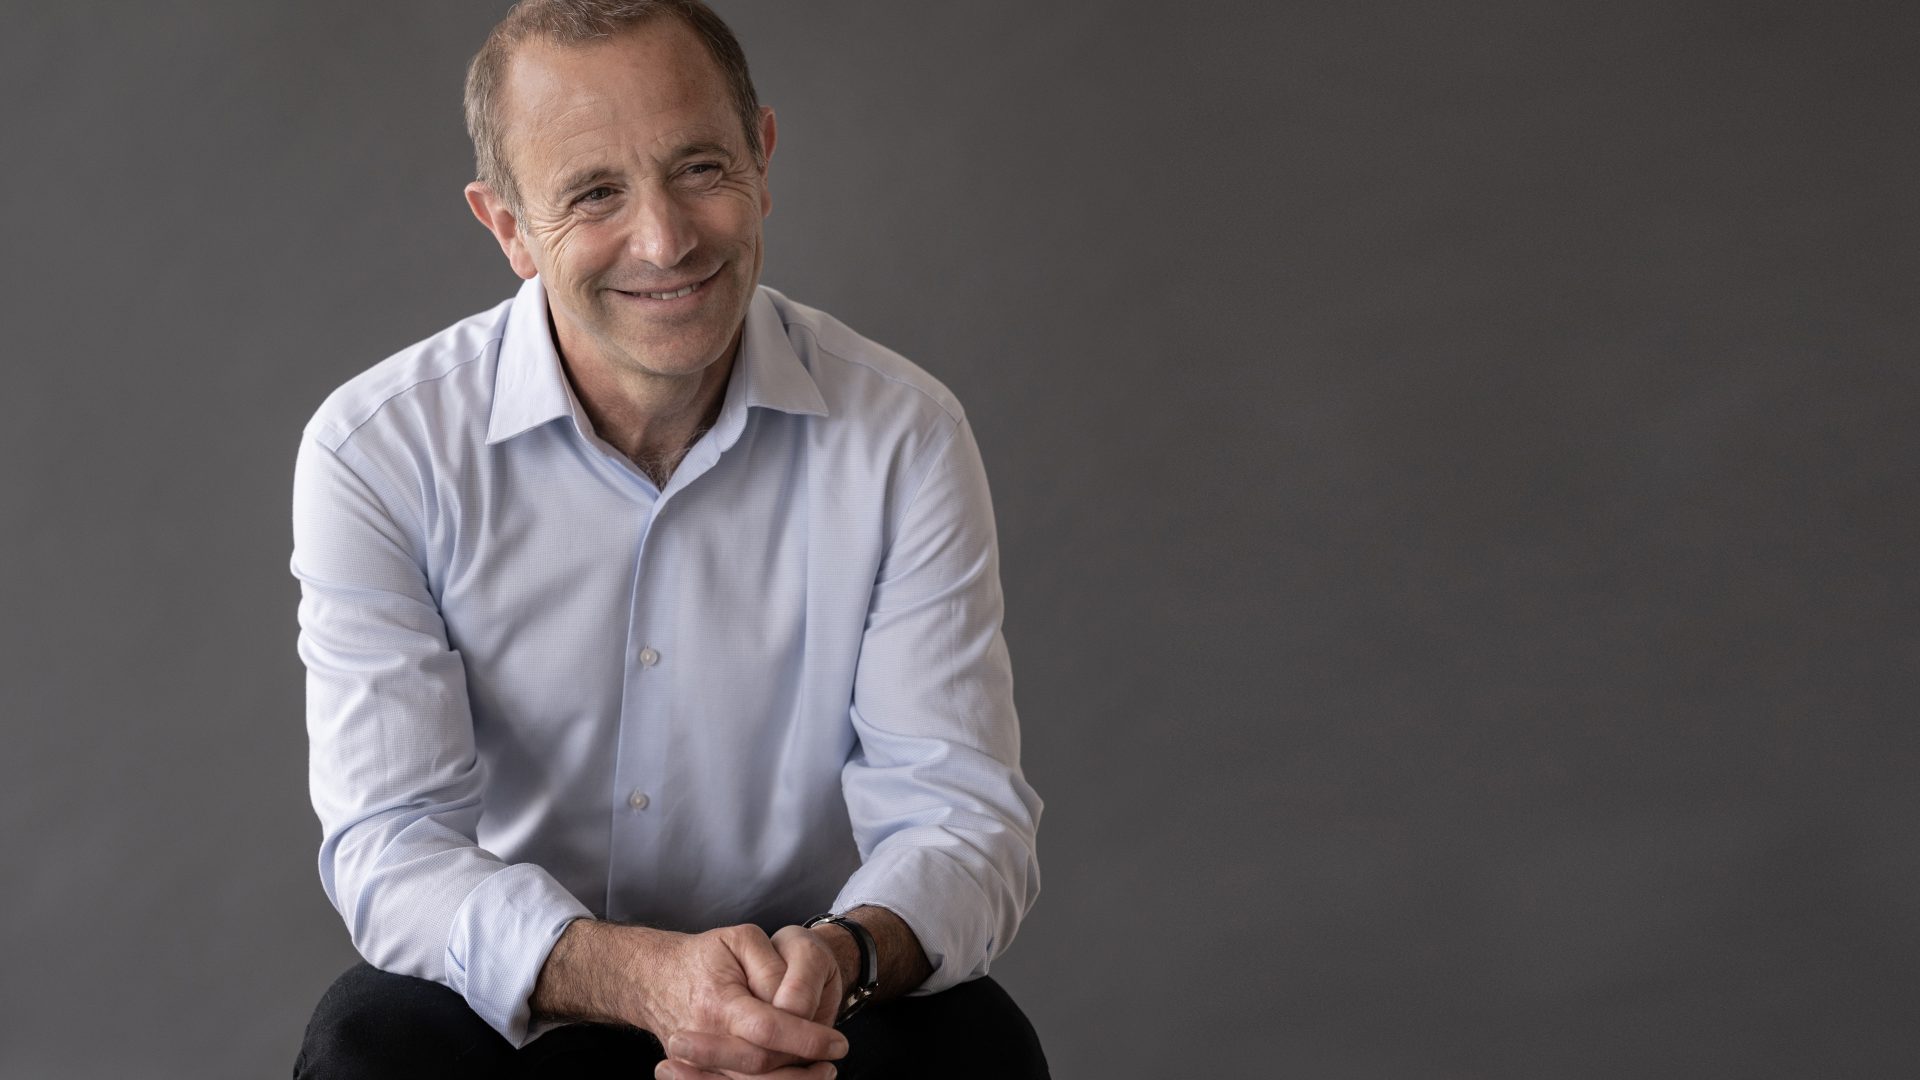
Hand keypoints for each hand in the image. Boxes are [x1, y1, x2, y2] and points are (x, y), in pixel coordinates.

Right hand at [533, 920, 845, 1079]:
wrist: (656, 977)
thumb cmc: (707, 955)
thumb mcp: (742, 940)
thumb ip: (772, 969)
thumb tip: (793, 1004)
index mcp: (717, 1001)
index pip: (768, 1029)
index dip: (807, 1039)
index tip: (838, 1043)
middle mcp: (703, 1037)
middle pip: (759, 1067)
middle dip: (803, 1070)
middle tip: (833, 1062)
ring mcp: (697, 1060)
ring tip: (822, 1073)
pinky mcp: (699, 1072)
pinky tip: (792, 1077)